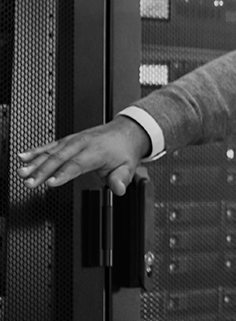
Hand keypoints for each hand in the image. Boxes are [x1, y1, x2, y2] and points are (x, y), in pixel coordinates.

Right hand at [16, 116, 151, 194]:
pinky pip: (49, 145)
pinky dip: (35, 151)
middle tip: (29, 182)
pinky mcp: (67, 140)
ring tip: (22, 172)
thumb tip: (118, 189)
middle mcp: (82, 144)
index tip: (50, 183)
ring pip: (50, 151)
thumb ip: (121, 179)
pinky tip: (23, 157)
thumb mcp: (128, 166)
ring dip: (34, 162)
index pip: (77, 164)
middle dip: (42, 171)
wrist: (125, 131)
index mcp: (96, 151)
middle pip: (59, 158)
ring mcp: (73, 141)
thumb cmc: (123, 150)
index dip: (63, 174)